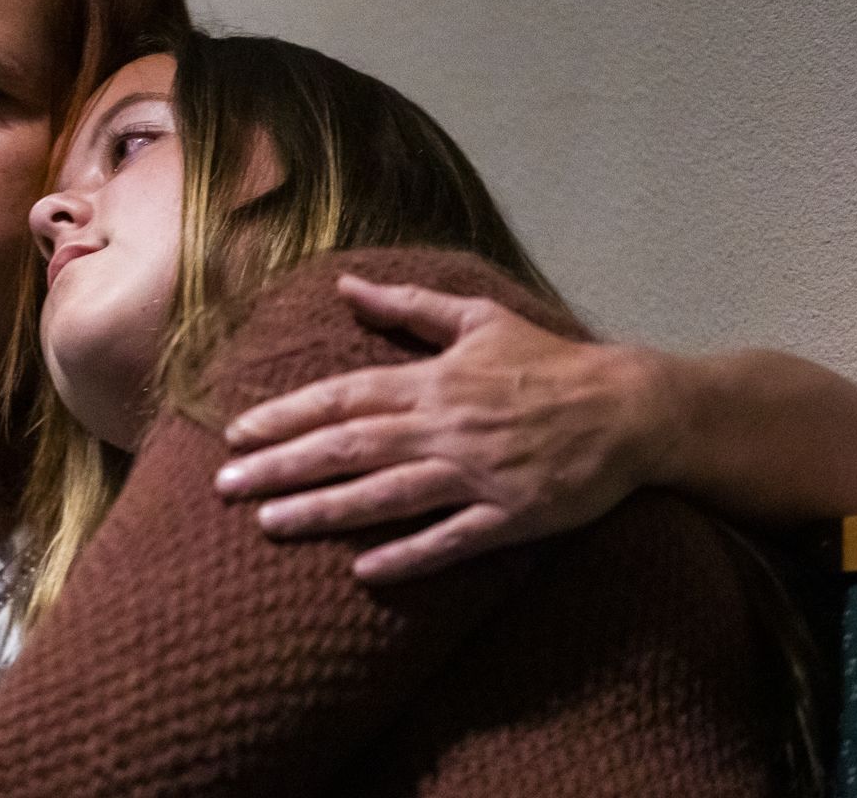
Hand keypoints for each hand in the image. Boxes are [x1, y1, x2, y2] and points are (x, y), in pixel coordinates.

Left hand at [215, 274, 678, 582]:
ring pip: (386, 495)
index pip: (343, 397)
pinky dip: (409, 555)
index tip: (236, 432)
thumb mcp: (478, 318)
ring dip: (325, 511)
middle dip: (282, 467)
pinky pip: (452, 540)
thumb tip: (344, 285)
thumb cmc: (550, 362)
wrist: (631, 407)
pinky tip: (365, 571)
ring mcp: (477, 474)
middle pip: (348, 448)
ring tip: (270, 524)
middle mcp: (445, 427)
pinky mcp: (511, 516)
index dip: (286, 414)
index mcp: (433, 381)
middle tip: (225, 486)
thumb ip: (407, 306)